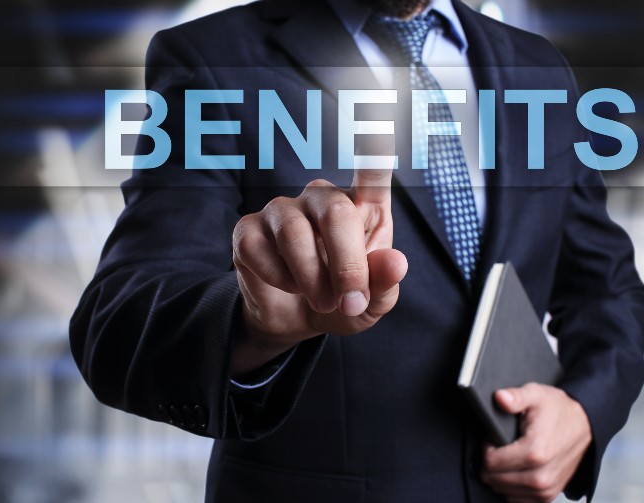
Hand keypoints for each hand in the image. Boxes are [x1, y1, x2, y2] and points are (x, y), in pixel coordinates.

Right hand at [230, 167, 406, 373]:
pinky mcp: (248, 230)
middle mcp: (322, 198)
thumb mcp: (372, 303)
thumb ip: (385, 283)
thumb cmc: (343, 301)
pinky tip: (290, 286)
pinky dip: (279, 279)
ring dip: (312, 279)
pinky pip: (259, 250)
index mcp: (364, 207)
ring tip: (324, 303)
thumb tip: (395, 263)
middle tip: (350, 302)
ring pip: (294, 233)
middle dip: (346, 265)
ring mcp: (282, 210)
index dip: (375, 149)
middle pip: (334, 212)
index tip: (381, 121)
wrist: (297, 323)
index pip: (372, 172)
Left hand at [480, 383, 591, 502]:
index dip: (487, 447)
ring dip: (499, 476)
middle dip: (490, 462)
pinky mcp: (548, 496)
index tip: (495, 438)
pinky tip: (515, 470)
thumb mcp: (536, 394)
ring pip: (502, 491)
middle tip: (501, 446)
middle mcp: (541, 476)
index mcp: (536, 452)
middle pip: (493, 478)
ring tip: (509, 456)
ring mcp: (545, 490)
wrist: (584, 425)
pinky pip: (516, 500)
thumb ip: (516, 396)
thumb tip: (499, 397)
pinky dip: (511, 487)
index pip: (490, 461)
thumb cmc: (557, 410)